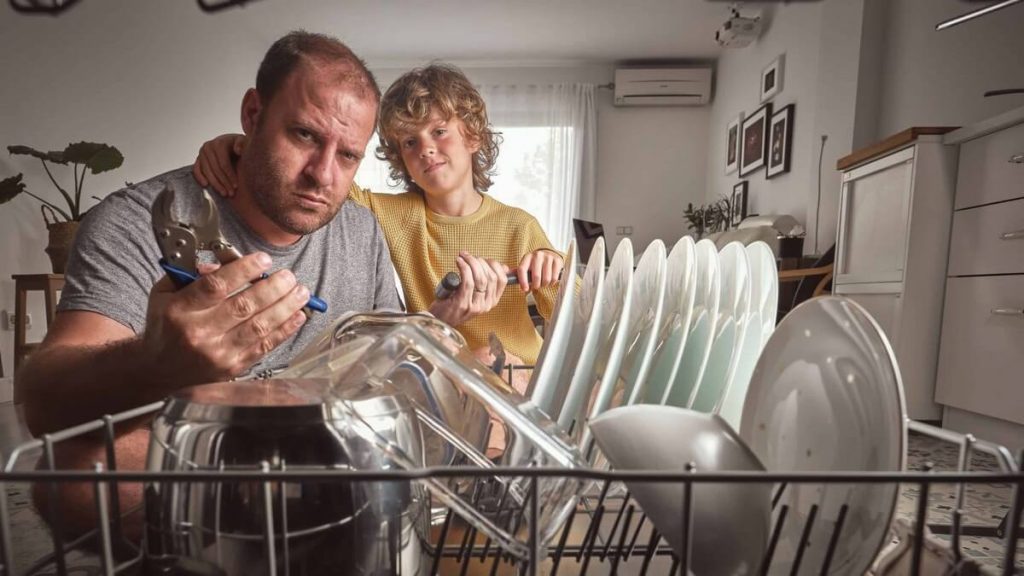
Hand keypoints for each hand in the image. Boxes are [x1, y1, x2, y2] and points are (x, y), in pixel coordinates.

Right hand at [142, 252, 309, 385]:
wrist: (159, 371)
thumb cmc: (165, 327)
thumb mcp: (164, 294)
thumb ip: (190, 275)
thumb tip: (221, 263)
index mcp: (180, 310)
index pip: (215, 286)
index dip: (243, 270)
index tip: (263, 260)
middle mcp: (199, 333)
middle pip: (244, 305)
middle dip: (273, 287)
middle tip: (289, 275)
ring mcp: (218, 353)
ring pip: (259, 326)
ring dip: (285, 307)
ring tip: (301, 292)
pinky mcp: (233, 367)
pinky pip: (265, 346)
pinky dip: (285, 329)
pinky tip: (298, 315)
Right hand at [192, 133, 245, 197]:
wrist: (230, 142)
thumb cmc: (239, 145)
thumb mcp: (244, 142)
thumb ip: (242, 144)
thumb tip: (238, 150)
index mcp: (219, 143)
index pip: (224, 164)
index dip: (230, 176)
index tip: (236, 186)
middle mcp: (208, 147)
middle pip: (215, 169)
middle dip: (223, 183)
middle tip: (231, 193)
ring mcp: (202, 153)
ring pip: (207, 171)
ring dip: (215, 184)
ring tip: (224, 193)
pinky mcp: (198, 158)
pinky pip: (196, 169)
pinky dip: (200, 177)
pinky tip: (206, 186)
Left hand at [429, 251, 508, 326]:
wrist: (439, 320)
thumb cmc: (454, 304)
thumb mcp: (475, 294)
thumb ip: (487, 282)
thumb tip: (503, 267)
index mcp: (491, 302)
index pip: (502, 280)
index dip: (494, 265)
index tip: (483, 259)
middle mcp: (485, 305)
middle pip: (491, 277)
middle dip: (480, 261)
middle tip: (468, 256)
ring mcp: (474, 305)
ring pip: (480, 278)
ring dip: (471, 262)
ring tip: (462, 257)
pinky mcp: (462, 303)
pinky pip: (468, 281)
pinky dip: (464, 267)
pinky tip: (459, 262)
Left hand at [517, 249, 563, 292]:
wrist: (549, 254)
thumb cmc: (535, 265)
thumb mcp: (527, 266)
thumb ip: (520, 274)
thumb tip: (515, 283)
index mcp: (527, 257)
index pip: (522, 269)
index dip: (523, 281)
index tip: (525, 289)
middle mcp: (537, 255)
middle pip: (536, 276)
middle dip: (536, 285)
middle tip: (536, 286)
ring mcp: (548, 257)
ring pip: (546, 279)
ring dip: (544, 284)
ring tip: (543, 282)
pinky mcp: (557, 260)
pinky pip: (554, 278)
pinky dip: (552, 283)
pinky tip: (550, 280)